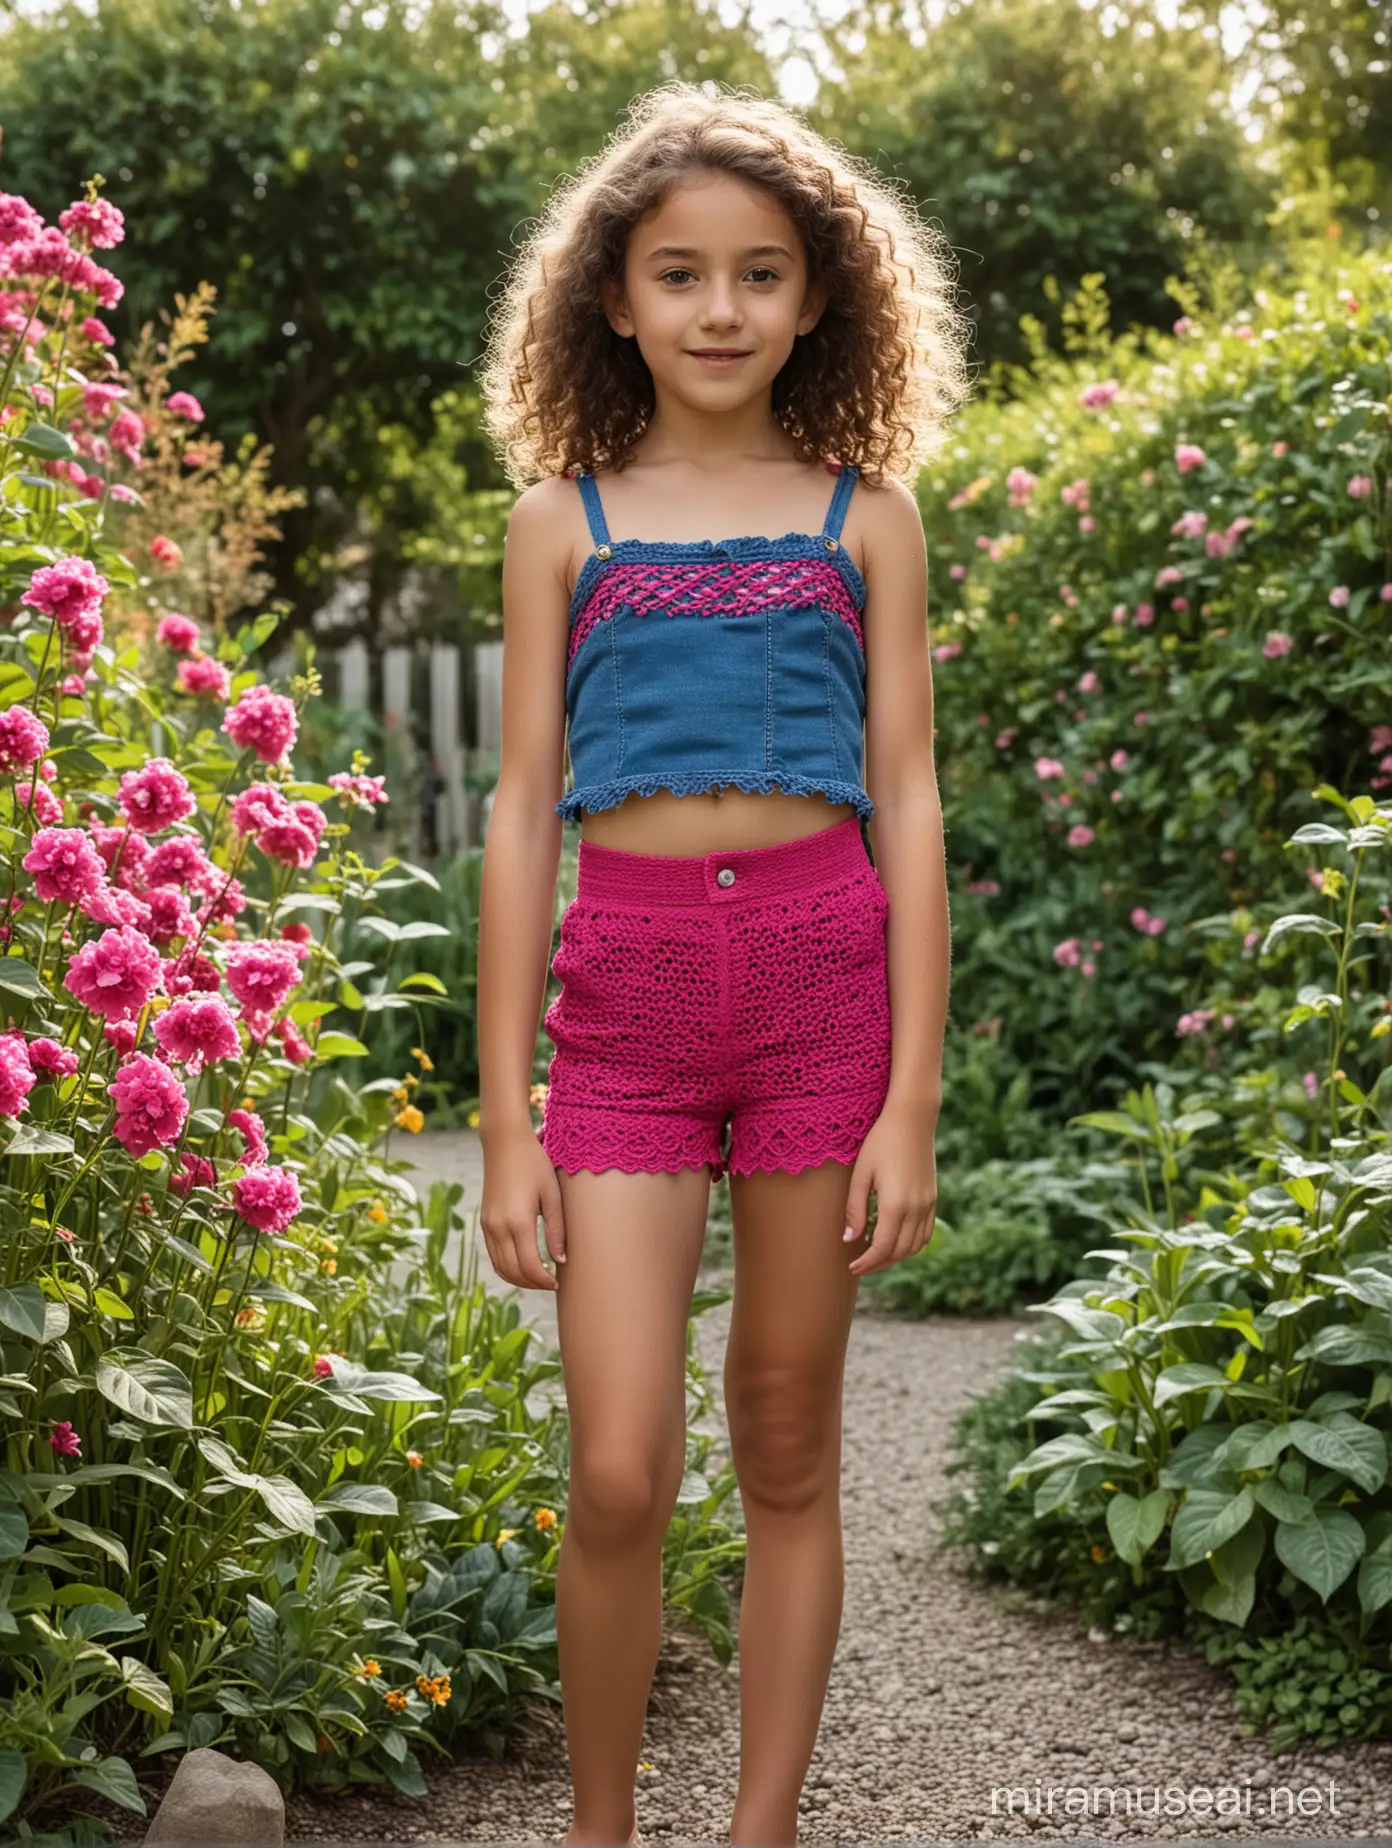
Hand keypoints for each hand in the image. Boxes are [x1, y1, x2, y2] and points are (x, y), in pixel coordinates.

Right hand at [478, 1121, 566, 1290]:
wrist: (504, 1143)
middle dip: (532, 1284)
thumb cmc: (534, 1164)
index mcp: (518, 1222)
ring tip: (539, 1277)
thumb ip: (557, 1229)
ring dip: (518, 1278)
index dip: (543, 1280)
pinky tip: (523, 1264)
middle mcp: (498, 1227)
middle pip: (513, 1272)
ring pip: (500, 1267)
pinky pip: (493, 1254)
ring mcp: (488, 1225)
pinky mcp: (484, 1221)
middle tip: (551, 1283)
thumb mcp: (552, 1194)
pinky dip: (507, 1266)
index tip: (557, 1283)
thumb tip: (561, 1259)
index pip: (529, 1266)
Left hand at [843, 1099, 937, 1277]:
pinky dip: (912, 1245)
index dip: (866, 1262)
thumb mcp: (861, 1174)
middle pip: (899, 1251)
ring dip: (896, 1257)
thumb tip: (850, 1239)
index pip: (881, 1247)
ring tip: (876, 1257)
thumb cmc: (880, 1142)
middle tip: (860, 1266)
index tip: (852, 1267)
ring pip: (915, 1246)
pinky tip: (897, 1243)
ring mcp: (928, 1204)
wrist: (912, 1120)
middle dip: (878, 1264)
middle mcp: (915, 1208)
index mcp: (895, 1204)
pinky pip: (926, 1233)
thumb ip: (854, 1209)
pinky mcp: (933, 1198)